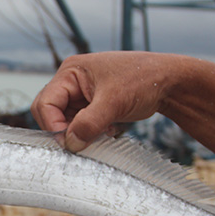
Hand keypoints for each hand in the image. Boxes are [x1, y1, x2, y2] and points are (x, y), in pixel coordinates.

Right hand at [31, 51, 174, 150]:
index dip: (53, 124)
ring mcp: (81, 93)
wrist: (169, 82)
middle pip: (50, 112)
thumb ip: (89, 124)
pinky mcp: (91, 105)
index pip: (46, 103)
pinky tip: (107, 129)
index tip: (69, 141)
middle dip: (64, 129)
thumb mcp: (114, 102)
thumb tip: (70, 143)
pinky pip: (78, 123)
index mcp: (71, 72)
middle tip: (83, 139)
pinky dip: (88, 131)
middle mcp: (71, 81)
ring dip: (79, 131)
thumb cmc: (144, 79)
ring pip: (65, 121)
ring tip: (102, 131)